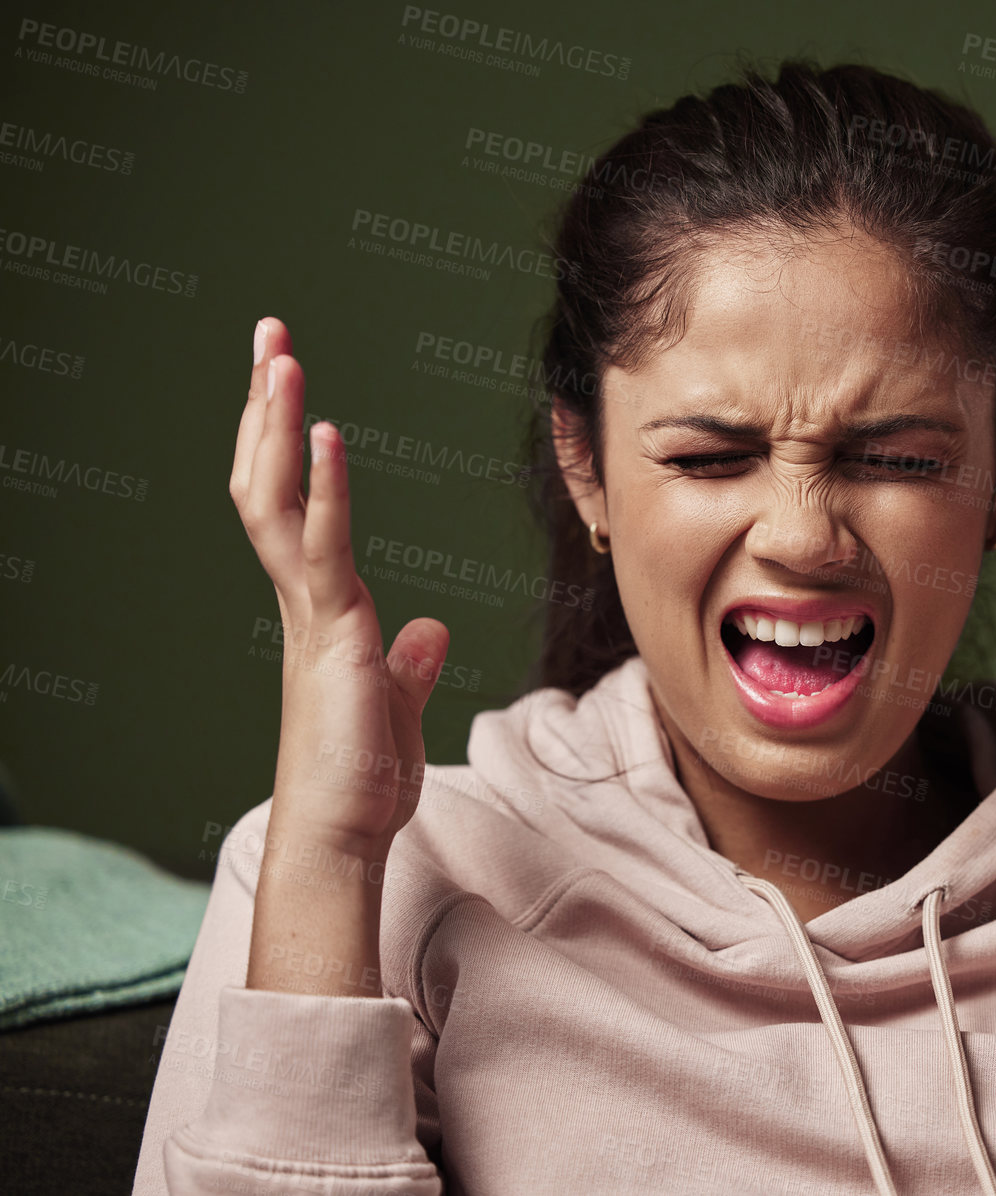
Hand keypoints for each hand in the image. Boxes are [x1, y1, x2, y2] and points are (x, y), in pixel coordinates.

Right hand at [231, 317, 450, 862]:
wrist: (343, 834)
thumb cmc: (364, 779)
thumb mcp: (398, 707)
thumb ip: (409, 665)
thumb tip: (428, 630)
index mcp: (320, 607)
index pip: (290, 504)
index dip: (284, 442)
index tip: (287, 383)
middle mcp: (303, 598)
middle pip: (268, 481)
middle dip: (267, 406)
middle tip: (269, 333)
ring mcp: (310, 612)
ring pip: (276, 499)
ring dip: (278, 424)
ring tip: (279, 354)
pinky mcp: (328, 632)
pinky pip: (320, 547)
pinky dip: (322, 488)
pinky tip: (323, 432)